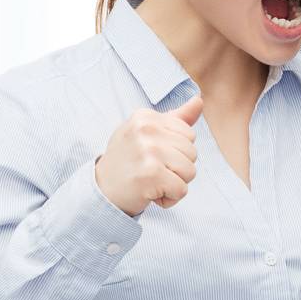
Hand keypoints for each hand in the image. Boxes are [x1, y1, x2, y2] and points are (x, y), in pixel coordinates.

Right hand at [94, 93, 202, 216]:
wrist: (101, 191)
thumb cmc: (129, 160)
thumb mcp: (147, 134)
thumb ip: (176, 118)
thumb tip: (199, 101)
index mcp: (145, 117)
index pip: (189, 134)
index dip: (176, 151)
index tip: (153, 156)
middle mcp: (145, 130)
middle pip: (192, 152)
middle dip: (177, 168)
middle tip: (151, 170)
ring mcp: (148, 151)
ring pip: (190, 171)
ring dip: (174, 183)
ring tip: (152, 181)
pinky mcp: (151, 174)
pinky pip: (181, 190)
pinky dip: (169, 198)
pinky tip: (150, 193)